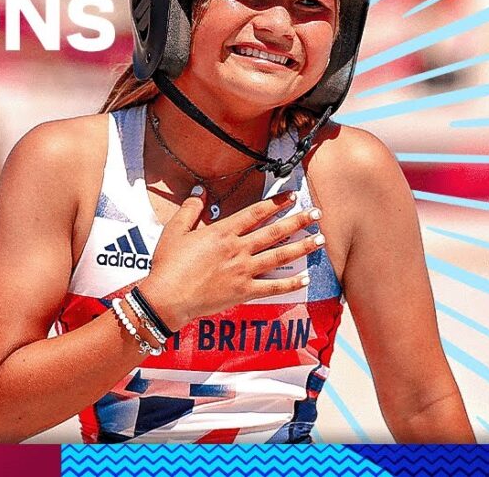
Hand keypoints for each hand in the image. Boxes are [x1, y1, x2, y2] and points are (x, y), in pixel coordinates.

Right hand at [138, 187, 323, 330]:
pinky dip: (291, 283)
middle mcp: (238, 249)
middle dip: (298, 221)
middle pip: (274, 232)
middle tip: (317, 213)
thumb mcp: (175, 231)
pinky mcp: (244, 291)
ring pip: (279, 256)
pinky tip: (305, 277)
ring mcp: (243, 271)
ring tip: (320, 239)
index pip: (255, 213)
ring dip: (302, 247)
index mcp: (222, 232)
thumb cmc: (168, 265)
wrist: (167, 297)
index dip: (276, 203)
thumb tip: (199, 191)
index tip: (292, 196)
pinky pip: (273, 287)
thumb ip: (190, 209)